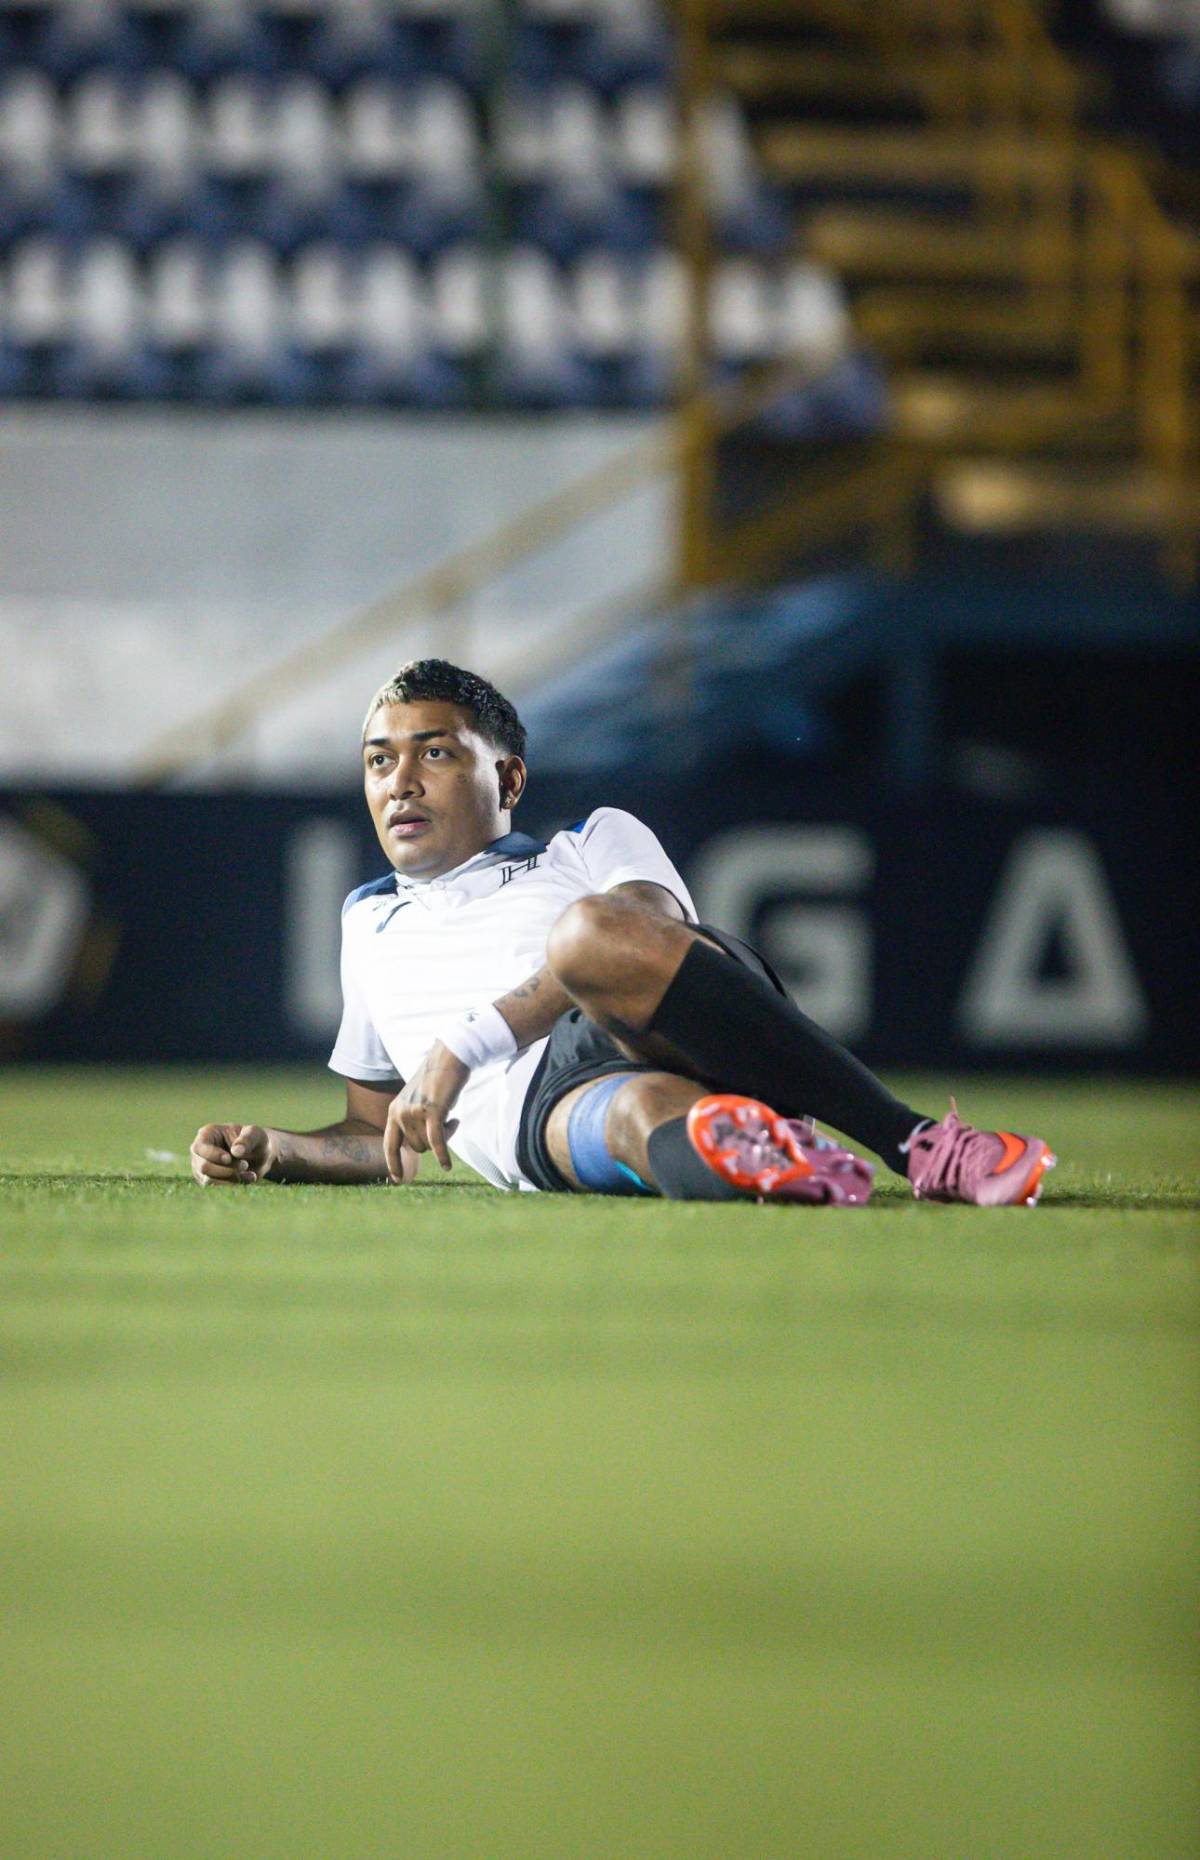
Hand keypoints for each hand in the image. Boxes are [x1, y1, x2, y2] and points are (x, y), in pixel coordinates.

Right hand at [190, 1122, 275, 1186]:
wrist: (260, 1155)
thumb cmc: (256, 1140)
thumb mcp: (256, 1134)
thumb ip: (247, 1139)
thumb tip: (236, 1151)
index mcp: (207, 1134)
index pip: (200, 1147)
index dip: (213, 1155)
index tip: (229, 1159)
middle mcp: (200, 1152)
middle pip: (203, 1167)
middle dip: (226, 1170)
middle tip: (245, 1165)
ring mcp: (201, 1168)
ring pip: (209, 1180)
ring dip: (231, 1179)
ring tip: (251, 1174)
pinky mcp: (208, 1181)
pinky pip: (216, 1189)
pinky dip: (234, 1186)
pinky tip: (249, 1178)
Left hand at [384, 1042, 468, 1176]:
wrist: (450, 1056)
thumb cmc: (438, 1080)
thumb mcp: (418, 1101)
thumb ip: (414, 1121)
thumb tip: (420, 1147)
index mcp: (394, 1110)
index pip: (389, 1145)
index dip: (393, 1163)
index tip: (397, 1179)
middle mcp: (400, 1113)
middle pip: (418, 1148)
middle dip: (434, 1142)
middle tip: (449, 1123)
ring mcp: (415, 1112)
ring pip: (430, 1144)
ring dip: (445, 1136)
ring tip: (452, 1116)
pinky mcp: (432, 1111)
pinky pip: (436, 1142)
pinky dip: (442, 1156)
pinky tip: (447, 1166)